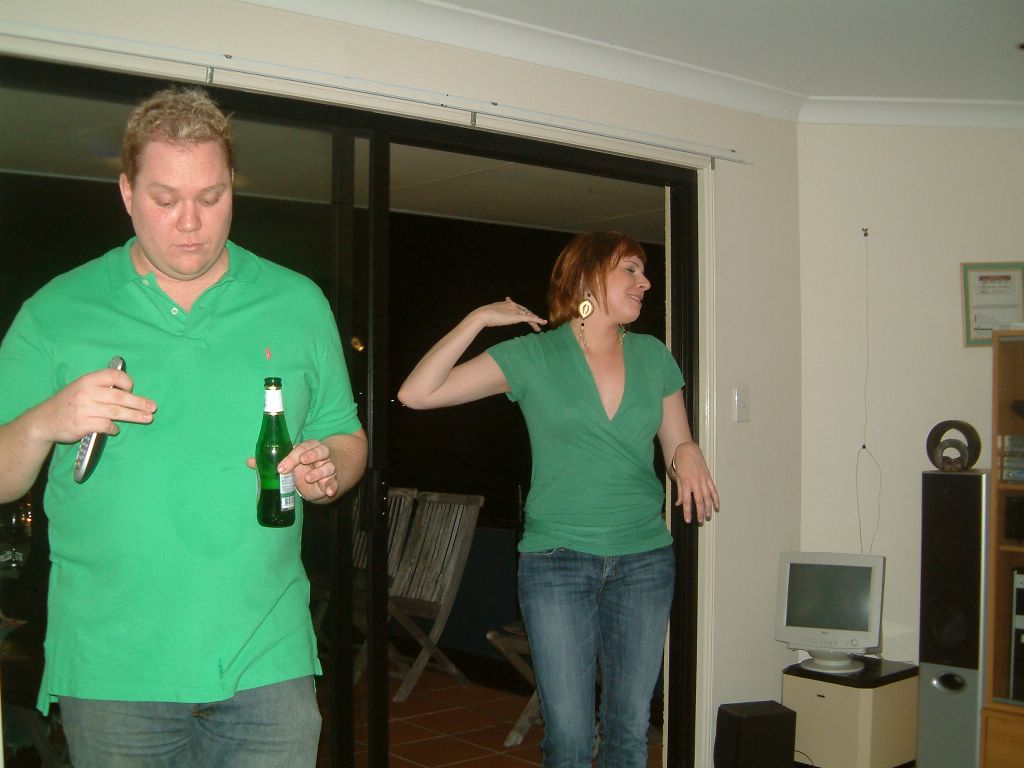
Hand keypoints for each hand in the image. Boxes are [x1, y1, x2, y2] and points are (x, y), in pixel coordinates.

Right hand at [35, 367, 155, 443]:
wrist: (43, 421)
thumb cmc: (68, 403)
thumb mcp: (80, 388)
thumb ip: (100, 387)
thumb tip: (127, 390)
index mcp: (87, 380)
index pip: (113, 376)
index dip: (126, 382)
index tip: (131, 389)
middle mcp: (86, 392)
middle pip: (119, 397)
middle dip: (139, 402)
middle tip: (153, 407)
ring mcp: (84, 409)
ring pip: (116, 412)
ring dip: (134, 416)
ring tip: (147, 418)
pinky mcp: (83, 425)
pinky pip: (106, 425)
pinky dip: (113, 428)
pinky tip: (116, 429)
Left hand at [246, 439, 338, 501]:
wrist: (319, 475)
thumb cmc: (300, 466)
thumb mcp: (287, 463)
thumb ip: (270, 462)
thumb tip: (249, 461)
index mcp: (307, 448)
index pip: (301, 448)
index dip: (291, 457)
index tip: (281, 468)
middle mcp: (320, 455)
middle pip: (319, 451)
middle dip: (311, 456)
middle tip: (302, 461)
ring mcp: (327, 466)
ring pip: (328, 466)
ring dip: (319, 472)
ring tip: (309, 478)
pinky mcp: (331, 479)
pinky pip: (334, 481)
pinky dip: (332, 485)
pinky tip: (329, 491)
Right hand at [473, 297, 546, 332]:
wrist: (483, 315)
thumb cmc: (483, 315)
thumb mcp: (490, 313)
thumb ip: (494, 313)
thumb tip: (492, 315)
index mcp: (507, 304)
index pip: (518, 307)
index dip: (522, 311)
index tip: (524, 313)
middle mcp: (513, 305)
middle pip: (525, 311)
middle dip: (531, 317)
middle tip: (535, 323)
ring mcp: (516, 310)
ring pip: (529, 315)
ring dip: (535, 321)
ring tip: (538, 328)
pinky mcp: (517, 317)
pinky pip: (530, 318)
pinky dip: (538, 320)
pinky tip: (543, 323)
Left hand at [671, 441, 719, 523]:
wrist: (687, 449)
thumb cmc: (680, 463)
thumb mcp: (677, 477)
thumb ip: (680, 491)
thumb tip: (679, 504)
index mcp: (686, 483)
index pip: (687, 501)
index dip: (687, 511)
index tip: (688, 520)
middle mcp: (696, 482)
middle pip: (699, 501)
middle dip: (700, 512)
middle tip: (700, 521)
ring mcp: (703, 480)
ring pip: (707, 497)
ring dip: (708, 508)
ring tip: (707, 516)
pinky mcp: (708, 477)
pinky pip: (713, 490)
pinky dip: (715, 498)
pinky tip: (716, 506)